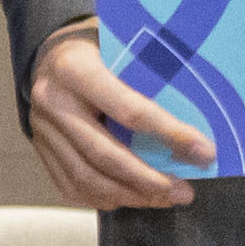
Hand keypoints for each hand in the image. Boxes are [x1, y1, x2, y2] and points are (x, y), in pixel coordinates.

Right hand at [24, 24, 207, 212]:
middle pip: (104, 153)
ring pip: (86, 177)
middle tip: (183, 192)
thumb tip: (202, 113)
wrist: (51, 55)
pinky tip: (131, 198)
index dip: (170, 134)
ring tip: (164, 198)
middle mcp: (52, 100)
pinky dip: (103, 199)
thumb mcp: (121, 46)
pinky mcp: (40, 148)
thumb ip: (150, 74)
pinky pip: (70, 186)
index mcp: (75, 68)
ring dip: (130, 195)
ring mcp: (42, 128)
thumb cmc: (99, 49)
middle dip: (149, 180)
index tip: (204, 152)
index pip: (128, 110)